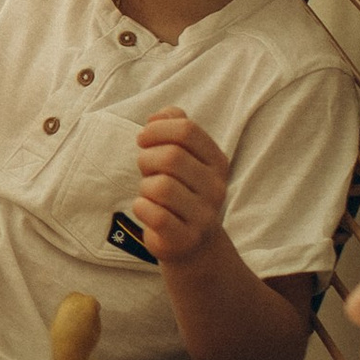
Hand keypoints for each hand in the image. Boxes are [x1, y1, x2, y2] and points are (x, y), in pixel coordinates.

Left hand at [134, 107, 232, 266]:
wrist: (193, 244)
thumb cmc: (180, 192)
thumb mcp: (183, 157)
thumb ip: (175, 128)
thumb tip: (159, 115)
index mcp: (217, 162)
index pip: (187, 130)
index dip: (157, 129)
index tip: (144, 138)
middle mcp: (217, 188)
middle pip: (171, 156)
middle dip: (147, 159)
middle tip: (146, 170)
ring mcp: (204, 216)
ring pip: (160, 186)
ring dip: (144, 186)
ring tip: (149, 193)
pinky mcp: (186, 238)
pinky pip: (154, 214)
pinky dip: (141, 207)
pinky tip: (146, 209)